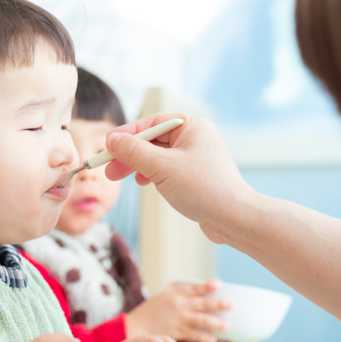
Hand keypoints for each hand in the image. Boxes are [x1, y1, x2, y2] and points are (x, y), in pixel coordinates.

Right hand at [103, 115, 255, 243]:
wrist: (234, 218)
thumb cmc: (204, 189)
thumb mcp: (162, 167)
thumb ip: (134, 151)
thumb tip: (113, 140)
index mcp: (193, 126)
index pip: (152, 122)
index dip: (126, 134)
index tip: (106, 145)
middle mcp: (197, 137)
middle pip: (154, 140)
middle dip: (130, 153)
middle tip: (109, 168)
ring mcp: (198, 157)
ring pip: (159, 156)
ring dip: (139, 165)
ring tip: (122, 177)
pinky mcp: (197, 176)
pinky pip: (168, 169)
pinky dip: (153, 175)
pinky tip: (145, 183)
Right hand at [126, 279, 231, 341]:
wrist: (135, 327)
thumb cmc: (150, 311)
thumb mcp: (162, 296)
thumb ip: (177, 292)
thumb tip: (191, 288)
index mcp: (175, 294)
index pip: (193, 288)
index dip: (206, 286)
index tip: (219, 284)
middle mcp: (179, 305)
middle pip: (202, 304)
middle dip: (218, 304)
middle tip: (232, 304)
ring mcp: (179, 320)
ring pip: (201, 321)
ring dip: (216, 323)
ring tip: (227, 326)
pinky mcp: (177, 333)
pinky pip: (194, 335)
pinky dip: (205, 337)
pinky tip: (213, 340)